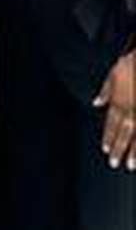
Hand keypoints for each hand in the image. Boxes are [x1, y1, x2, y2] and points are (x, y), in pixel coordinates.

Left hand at [94, 51, 135, 170]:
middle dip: (118, 149)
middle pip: (122, 133)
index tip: (104, 149)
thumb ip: (105, 91)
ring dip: (133, 151)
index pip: (110, 123)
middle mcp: (129, 110)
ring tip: (130, 165)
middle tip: (113, 163)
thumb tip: (96, 103)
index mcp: (118, 101)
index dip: (107, 136)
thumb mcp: (112, 75)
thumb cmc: (129, 64)